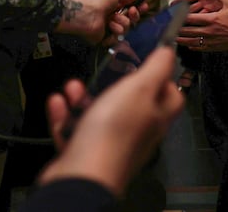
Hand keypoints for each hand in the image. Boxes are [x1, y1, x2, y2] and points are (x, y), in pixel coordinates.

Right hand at [40, 47, 184, 195]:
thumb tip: (170, 51)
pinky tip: (57, 102)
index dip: (163, 78)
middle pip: (131, 104)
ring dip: (83, 97)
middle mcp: (135, 134)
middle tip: (103, 69)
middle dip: (113, 83)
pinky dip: (64, 115)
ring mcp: (108, 145)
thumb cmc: (115, 130)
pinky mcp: (82, 153)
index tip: (148, 61)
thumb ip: (157, 68)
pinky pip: (74, 129)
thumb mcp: (141, 89)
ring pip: (99, 115)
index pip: (170, 97)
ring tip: (72, 86)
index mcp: (155, 119)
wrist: (83, 175)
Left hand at [56, 0, 143, 43]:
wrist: (87, 13)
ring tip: (111, 18)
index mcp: (113, 7)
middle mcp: (111, 18)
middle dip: (134, 15)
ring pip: (126, 28)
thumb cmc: (98, 0)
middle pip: (131, 20)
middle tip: (132, 11)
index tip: (144, 6)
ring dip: (122, 22)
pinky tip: (109, 26)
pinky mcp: (106, 39)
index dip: (138, 8)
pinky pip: (118, 38)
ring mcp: (109, 29)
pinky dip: (115, 31)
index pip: (129, 9)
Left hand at [175, 0, 227, 51]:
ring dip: (181, 39)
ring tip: (173, 37)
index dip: (179, 16)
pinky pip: (199, 47)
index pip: (191, 18)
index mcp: (212, 19)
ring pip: (192, 41)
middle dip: (177, 29)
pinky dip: (192, 46)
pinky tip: (187, 45)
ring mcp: (211, 40)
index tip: (172, 15)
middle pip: (188, 31)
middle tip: (168, 27)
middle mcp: (210, 31)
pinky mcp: (214, 47)